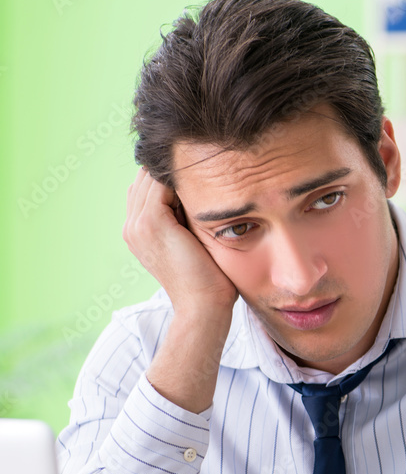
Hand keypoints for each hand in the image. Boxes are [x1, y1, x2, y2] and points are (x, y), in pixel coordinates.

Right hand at [123, 168, 238, 318]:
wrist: (203, 306)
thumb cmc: (206, 280)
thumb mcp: (190, 242)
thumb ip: (184, 218)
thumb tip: (199, 191)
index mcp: (137, 232)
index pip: (145, 188)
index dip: (169, 178)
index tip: (199, 173)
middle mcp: (131, 227)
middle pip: (145, 178)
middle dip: (171, 170)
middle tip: (205, 166)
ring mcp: (137, 225)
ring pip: (151, 177)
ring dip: (178, 172)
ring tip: (207, 171)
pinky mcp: (151, 222)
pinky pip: (160, 183)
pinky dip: (180, 177)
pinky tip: (205, 180)